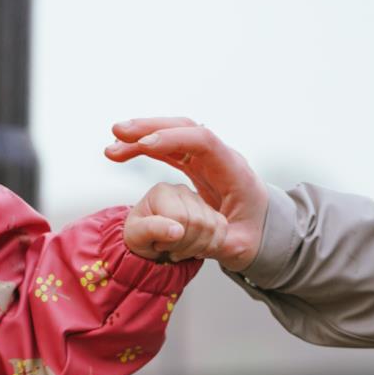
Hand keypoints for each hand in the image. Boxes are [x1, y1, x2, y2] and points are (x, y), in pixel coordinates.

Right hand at [107, 117, 269, 271]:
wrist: (261, 227)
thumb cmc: (250, 236)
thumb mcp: (242, 246)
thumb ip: (223, 244)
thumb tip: (207, 239)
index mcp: (232, 171)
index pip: (203, 142)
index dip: (173, 139)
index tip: (144, 145)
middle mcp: (219, 158)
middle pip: (185, 128)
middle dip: (150, 128)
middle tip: (118, 132)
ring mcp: (206, 159)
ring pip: (173, 134)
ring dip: (142, 135)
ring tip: (112, 145)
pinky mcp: (194, 165)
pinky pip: (168, 149)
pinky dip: (145, 147)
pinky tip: (123, 151)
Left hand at [124, 181, 226, 263]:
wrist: (148, 241)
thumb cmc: (139, 236)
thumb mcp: (135, 236)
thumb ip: (152, 230)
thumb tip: (178, 230)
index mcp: (162, 191)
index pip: (180, 217)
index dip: (171, 239)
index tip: (158, 245)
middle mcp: (182, 190)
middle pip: (198, 222)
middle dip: (184, 245)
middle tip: (169, 250)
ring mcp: (199, 200)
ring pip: (211, 228)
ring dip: (195, 248)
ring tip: (178, 251)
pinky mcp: (211, 212)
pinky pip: (221, 230)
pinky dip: (210, 246)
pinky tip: (194, 251)